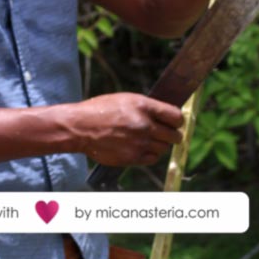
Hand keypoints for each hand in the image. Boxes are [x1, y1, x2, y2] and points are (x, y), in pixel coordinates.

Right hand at [68, 93, 183, 165]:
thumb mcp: (126, 99)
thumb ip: (147, 107)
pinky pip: (153, 158)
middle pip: (175, 135)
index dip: (178, 120)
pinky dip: (150, 154)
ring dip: (160, 144)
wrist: (80, 127)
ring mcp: (139, 143)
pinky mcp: (132, 157)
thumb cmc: (101, 110)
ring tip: (148, 139)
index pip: (176, 116)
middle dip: (172, 134)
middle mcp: (144, 125)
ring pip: (164, 148)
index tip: (175, 122)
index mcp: (143, 106)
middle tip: (166, 133)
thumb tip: (167, 114)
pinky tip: (141, 148)